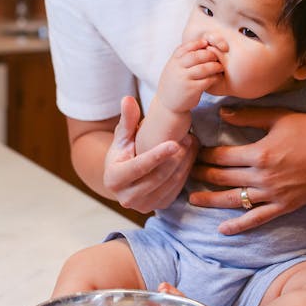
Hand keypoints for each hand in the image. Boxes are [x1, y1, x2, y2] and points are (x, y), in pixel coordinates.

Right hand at [103, 96, 196, 212]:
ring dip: (185, 163)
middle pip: (158, 177)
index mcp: (113, 179)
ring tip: (192, 142)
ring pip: (170, 184)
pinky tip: (191, 156)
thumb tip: (127, 99)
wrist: (125, 177)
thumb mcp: (123, 136)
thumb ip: (127, 119)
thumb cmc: (124, 151)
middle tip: (190, 137)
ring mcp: (143, 205)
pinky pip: (177, 190)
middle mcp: (126, 198)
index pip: (139, 167)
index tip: (174, 143)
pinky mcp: (158, 207)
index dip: (157, 156)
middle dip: (176, 157)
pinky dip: (186, 172)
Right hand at [157, 38, 224, 113]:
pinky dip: (215, 78)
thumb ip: (182, 58)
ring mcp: (184, 79)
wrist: (167, 105)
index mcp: (173, 61)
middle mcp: (177, 69)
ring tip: (220, 66)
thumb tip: (199, 44)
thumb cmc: (174, 84)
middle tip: (216, 56)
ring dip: (214, 66)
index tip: (206, 43)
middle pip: (196, 56)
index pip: (185, 47)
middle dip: (209, 54)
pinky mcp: (191, 90)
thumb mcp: (172, 68)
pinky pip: (207, 81)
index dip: (197, 43)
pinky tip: (218, 77)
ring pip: (203, 68)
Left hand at [189, 107, 305, 233]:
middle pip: (223, 178)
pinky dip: (239, 226)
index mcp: (260, 153)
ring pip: (235, 201)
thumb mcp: (278, 116)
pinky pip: (257, 219)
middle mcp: (263, 176)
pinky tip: (223, 230)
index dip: (205, 155)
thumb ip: (247, 116)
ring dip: (211, 200)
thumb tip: (221, 113)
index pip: (222, 156)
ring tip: (193, 199)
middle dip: (202, 175)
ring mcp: (273, 194)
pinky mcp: (284, 206)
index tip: (194, 152)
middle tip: (187, 173)